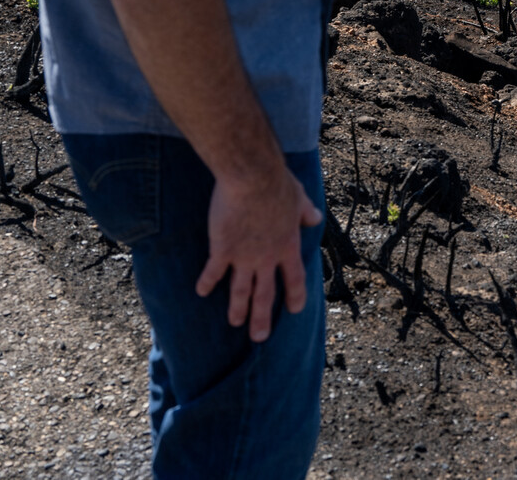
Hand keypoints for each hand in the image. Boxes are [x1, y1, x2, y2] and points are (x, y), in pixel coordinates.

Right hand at [196, 163, 323, 341]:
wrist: (253, 178)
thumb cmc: (278, 183)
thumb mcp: (299, 197)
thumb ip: (306, 211)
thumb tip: (315, 218)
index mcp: (288, 245)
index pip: (294, 278)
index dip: (295, 295)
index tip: (295, 310)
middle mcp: (267, 257)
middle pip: (266, 294)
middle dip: (262, 317)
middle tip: (259, 337)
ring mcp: (244, 256)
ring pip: (241, 290)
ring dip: (237, 309)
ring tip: (235, 323)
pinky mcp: (222, 249)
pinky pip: (213, 271)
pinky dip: (207, 282)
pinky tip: (201, 292)